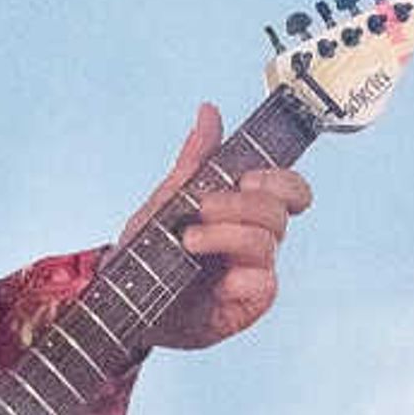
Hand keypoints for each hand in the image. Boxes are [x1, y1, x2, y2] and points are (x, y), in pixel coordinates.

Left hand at [128, 103, 311, 351]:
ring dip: (227, 235)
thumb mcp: (167, 199)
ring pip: (267, 242)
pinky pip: (264, 284)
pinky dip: (239, 277)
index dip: (281, 181)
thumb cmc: (150, 250)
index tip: (247, 178)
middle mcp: (257, 238)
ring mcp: (255, 271)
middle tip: (202, 207)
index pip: (289, 188)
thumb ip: (194, 160)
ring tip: (188, 241)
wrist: (124, 300)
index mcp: (245, 209)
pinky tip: (216, 281)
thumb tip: (210, 111)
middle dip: (239, 203)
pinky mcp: (249, 303)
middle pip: (279, 210)